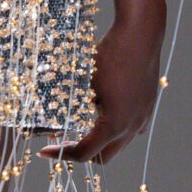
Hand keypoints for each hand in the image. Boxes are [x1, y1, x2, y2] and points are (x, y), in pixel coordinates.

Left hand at [43, 6, 165, 163]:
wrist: (141, 34)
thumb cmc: (110, 55)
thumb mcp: (83, 83)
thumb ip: (70, 108)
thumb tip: (52, 126)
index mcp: (114, 125)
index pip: (84, 154)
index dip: (61, 154)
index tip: (44, 150)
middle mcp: (132, 127)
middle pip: (103, 157)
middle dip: (80, 153)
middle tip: (60, 141)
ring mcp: (143, 118)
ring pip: (118, 144)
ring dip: (97, 142)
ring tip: (78, 127)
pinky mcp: (147, 108)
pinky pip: (130, 130)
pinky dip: (113, 131)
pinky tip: (101, 115)